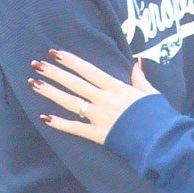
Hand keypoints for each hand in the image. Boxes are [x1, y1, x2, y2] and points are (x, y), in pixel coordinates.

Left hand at [28, 49, 157, 144]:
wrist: (159, 140)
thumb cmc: (156, 116)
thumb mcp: (149, 93)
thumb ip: (139, 78)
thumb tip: (137, 62)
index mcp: (116, 87)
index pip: (88, 70)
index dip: (71, 61)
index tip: (55, 53)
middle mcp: (103, 100)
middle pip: (74, 84)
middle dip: (54, 73)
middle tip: (36, 65)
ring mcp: (98, 117)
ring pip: (70, 102)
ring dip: (51, 92)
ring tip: (34, 84)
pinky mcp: (97, 134)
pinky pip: (75, 128)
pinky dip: (59, 123)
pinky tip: (44, 117)